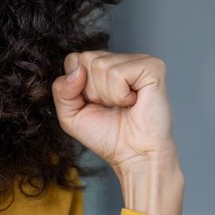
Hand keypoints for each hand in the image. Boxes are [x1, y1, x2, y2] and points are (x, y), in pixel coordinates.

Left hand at [52, 51, 184, 214]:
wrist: (135, 155)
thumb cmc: (109, 136)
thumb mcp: (70, 115)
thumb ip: (61, 91)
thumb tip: (77, 71)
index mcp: (104, 65)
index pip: (73, 59)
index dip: (77, 87)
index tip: (95, 104)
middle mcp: (121, 59)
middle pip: (85, 59)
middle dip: (92, 91)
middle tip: (111, 106)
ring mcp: (138, 60)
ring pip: (100, 65)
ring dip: (107, 95)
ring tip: (123, 105)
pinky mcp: (152, 67)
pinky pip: (118, 73)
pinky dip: (120, 94)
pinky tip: (133, 101)